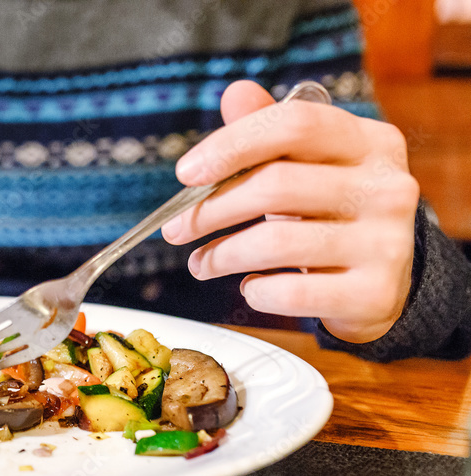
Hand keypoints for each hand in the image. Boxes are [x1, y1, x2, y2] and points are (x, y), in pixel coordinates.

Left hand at [161, 80, 418, 343]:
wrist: (384, 282)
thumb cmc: (331, 216)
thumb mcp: (307, 168)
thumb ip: (270, 132)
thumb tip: (235, 94)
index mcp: (370, 142)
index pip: (294, 124)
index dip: (231, 144)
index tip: (185, 173)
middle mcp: (387, 187)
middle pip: (275, 185)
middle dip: (210, 210)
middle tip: (177, 229)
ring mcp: (386, 242)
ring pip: (275, 243)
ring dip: (221, 255)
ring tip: (200, 263)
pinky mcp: (373, 293)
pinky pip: (289, 293)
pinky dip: (255, 292)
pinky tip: (249, 287)